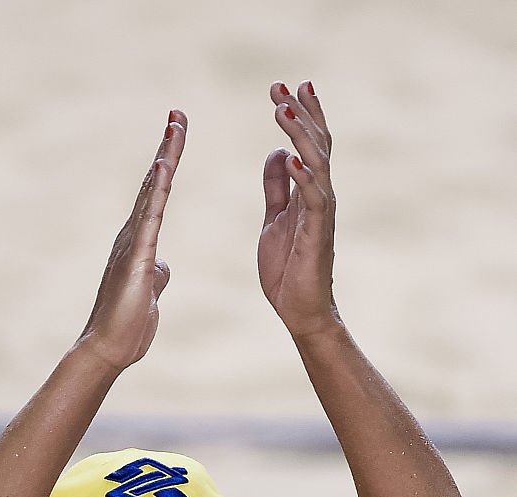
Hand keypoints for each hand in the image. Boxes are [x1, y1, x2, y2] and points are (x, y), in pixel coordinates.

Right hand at [79, 110, 186, 370]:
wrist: (109, 349)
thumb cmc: (127, 325)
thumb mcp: (150, 293)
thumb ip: (156, 274)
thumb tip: (161, 266)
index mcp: (140, 242)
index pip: (157, 196)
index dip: (168, 164)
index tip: (177, 136)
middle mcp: (133, 235)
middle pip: (154, 183)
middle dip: (167, 148)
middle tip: (178, 115)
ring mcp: (133, 244)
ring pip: (152, 193)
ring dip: (165, 159)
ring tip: (176, 127)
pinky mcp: (137, 259)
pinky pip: (150, 218)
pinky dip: (158, 191)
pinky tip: (165, 167)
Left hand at [257, 81, 340, 341]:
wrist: (300, 311)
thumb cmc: (289, 270)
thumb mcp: (274, 219)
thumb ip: (276, 187)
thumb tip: (276, 152)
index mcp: (307, 192)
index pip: (307, 144)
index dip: (299, 114)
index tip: (283, 86)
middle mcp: (319, 197)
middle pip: (315, 145)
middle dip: (299, 114)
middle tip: (279, 87)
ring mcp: (320, 215)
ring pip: (316, 165)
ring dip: (299, 136)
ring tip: (282, 111)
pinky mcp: (316, 234)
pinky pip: (314, 200)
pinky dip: (303, 178)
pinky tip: (291, 158)